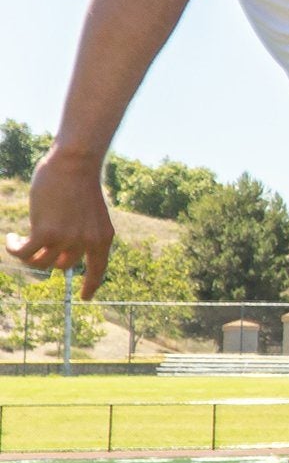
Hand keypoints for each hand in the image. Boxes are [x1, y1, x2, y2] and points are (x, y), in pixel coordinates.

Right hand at [6, 149, 115, 296]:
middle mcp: (87, 243)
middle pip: (62, 265)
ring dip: (28, 254)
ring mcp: (67, 240)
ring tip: (19, 240)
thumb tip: (58, 251)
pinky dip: (14, 247)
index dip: (91, 285)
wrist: (75, 165)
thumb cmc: (80, 183)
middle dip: (47, 257)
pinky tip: (11, 237)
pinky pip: (24, 252)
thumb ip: (80, 233)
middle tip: (35, 245)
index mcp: (103, 238)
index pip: (98, 269)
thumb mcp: (88, 214)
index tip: (86, 298)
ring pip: (41, 261)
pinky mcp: (45, 233)